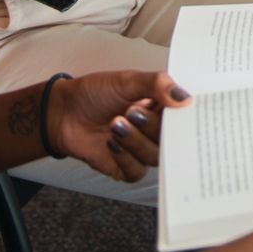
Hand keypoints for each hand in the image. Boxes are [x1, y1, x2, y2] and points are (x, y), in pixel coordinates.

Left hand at [48, 70, 189, 182]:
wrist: (64, 112)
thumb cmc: (95, 92)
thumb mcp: (127, 80)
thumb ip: (157, 85)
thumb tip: (185, 97)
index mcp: (160, 106)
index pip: (184, 115)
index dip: (188, 116)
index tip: (186, 110)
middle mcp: (154, 130)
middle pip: (171, 139)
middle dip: (152, 127)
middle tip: (134, 111)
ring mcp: (141, 150)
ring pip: (154, 156)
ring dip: (135, 140)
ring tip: (115, 123)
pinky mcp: (126, 168)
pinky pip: (136, 171)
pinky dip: (123, 156)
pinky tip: (110, 142)